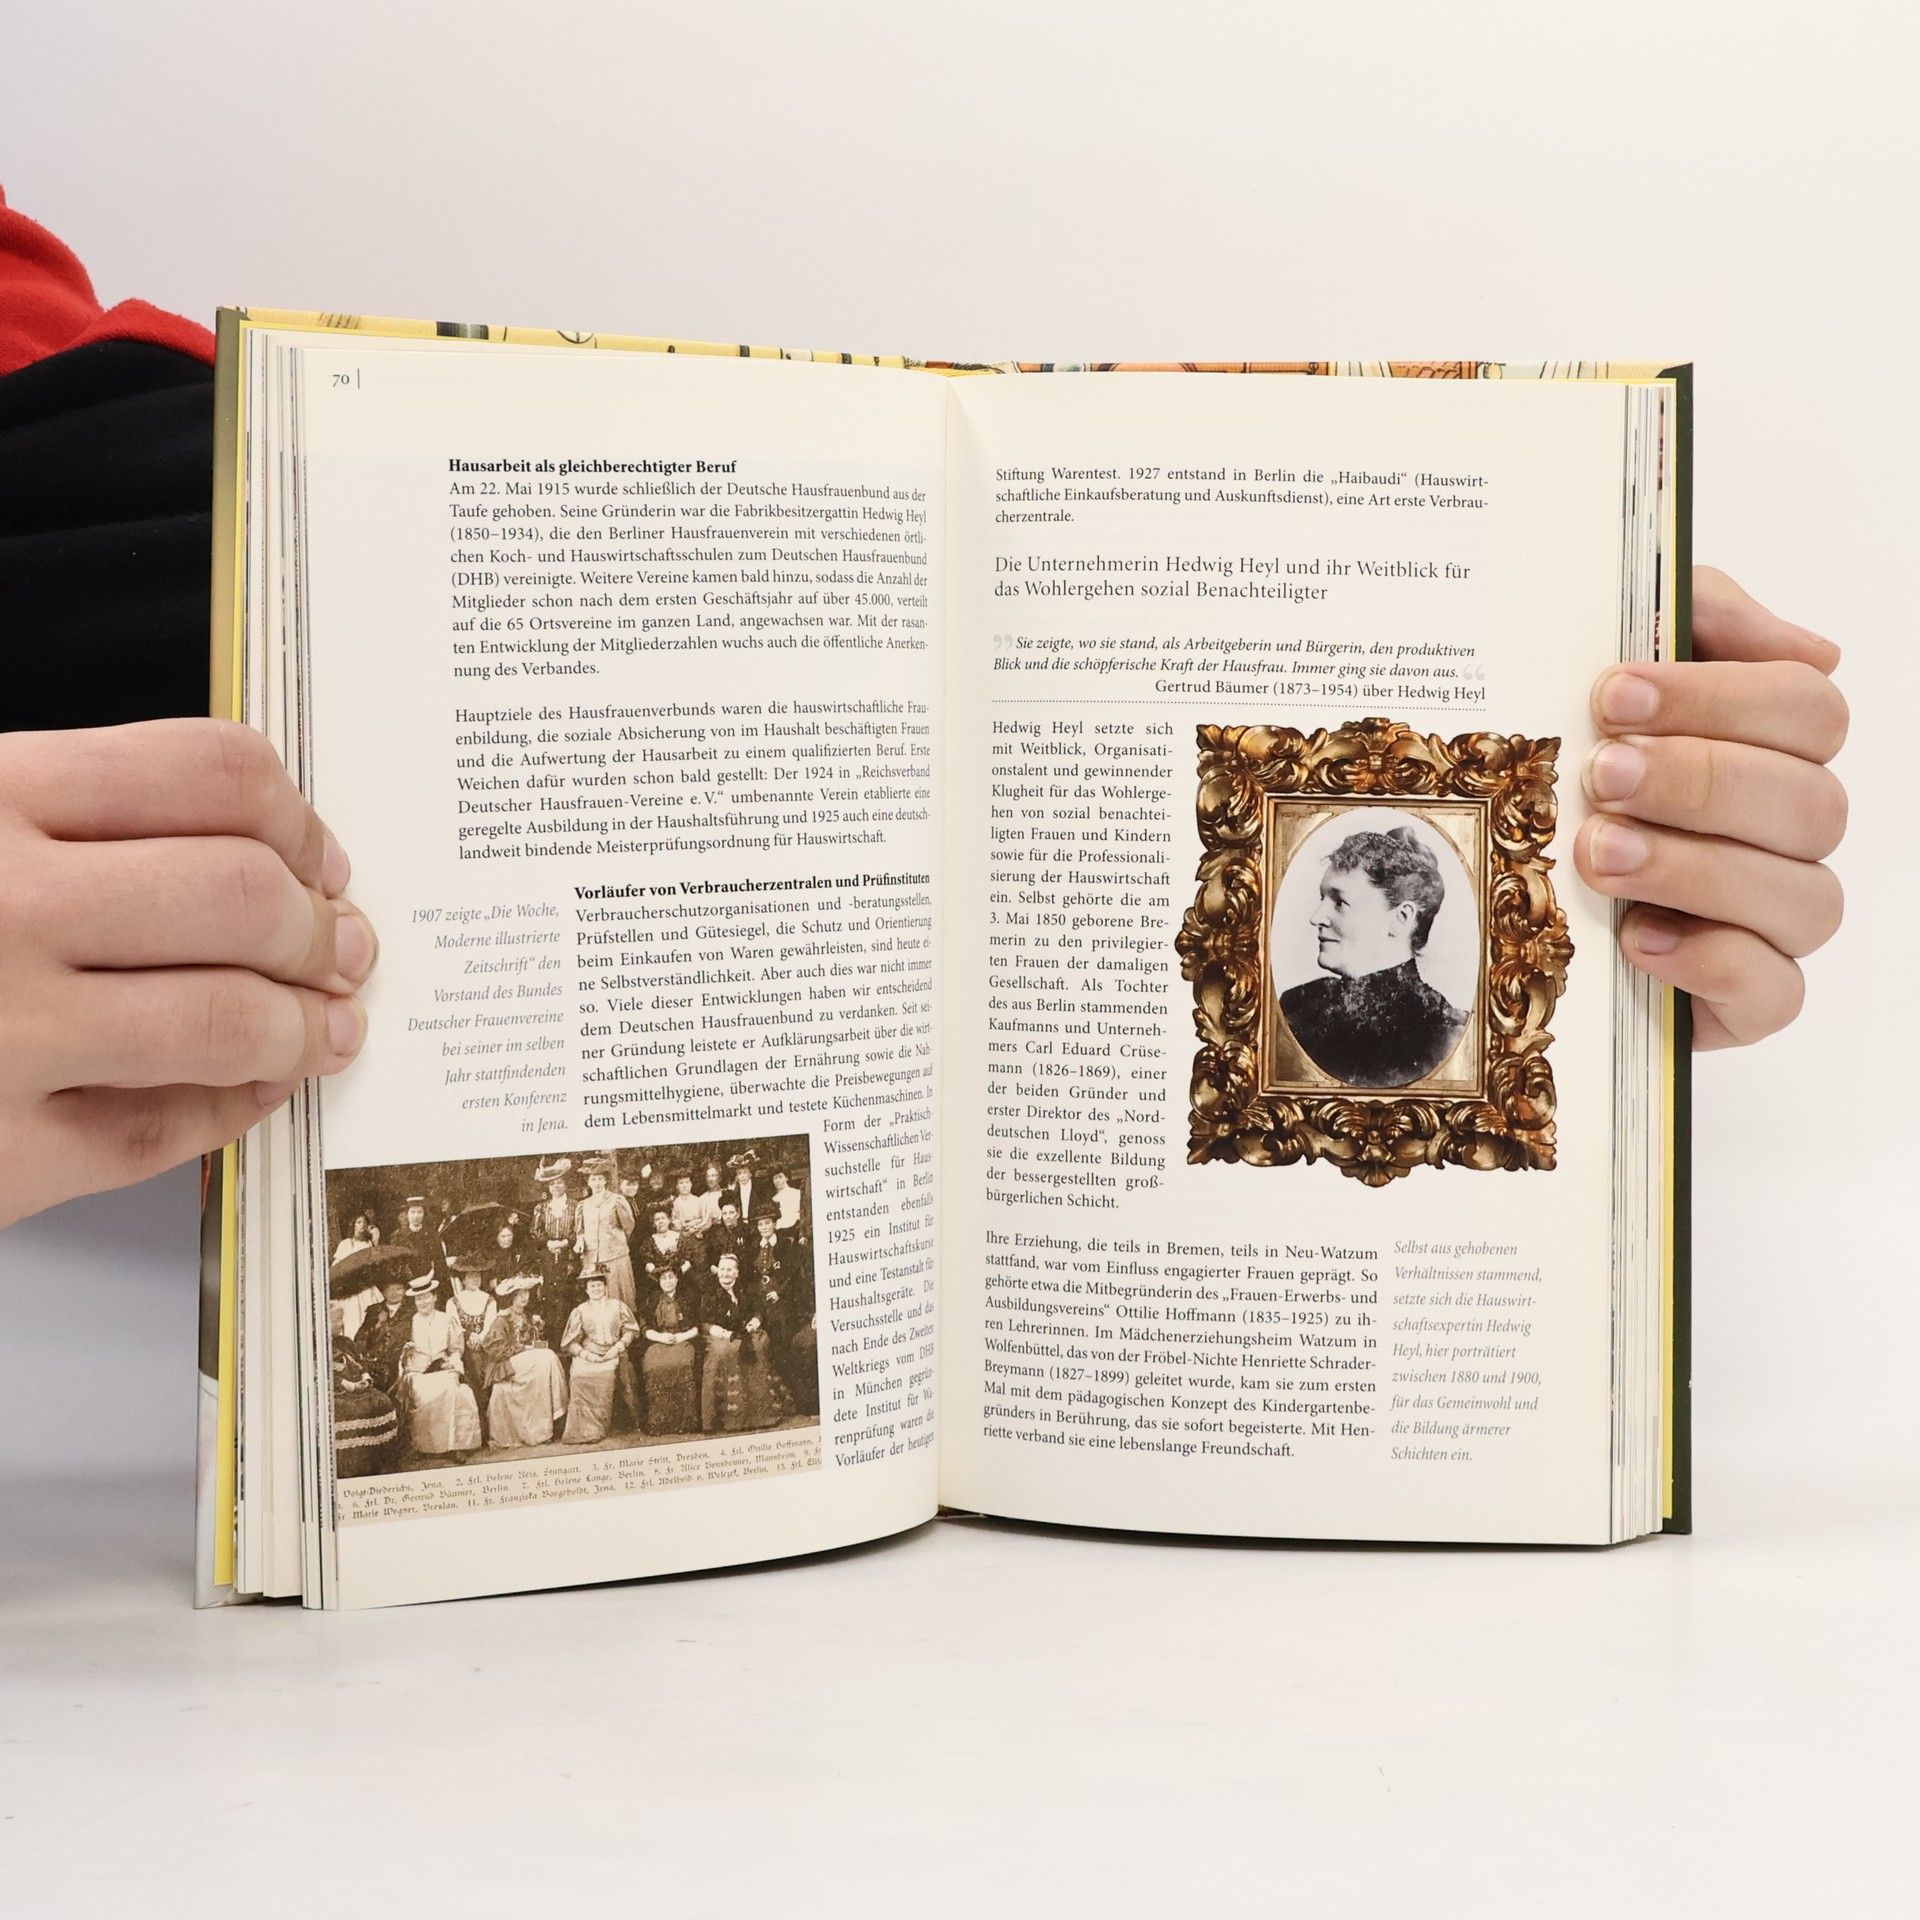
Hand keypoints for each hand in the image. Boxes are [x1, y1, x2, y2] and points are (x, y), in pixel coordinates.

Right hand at [0, 720, 376, 1227]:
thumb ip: (58, 813)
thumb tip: (250, 842)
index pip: (208, 770)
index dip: (297, 815)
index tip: (321, 854)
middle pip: (244, 893)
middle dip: (322, 926)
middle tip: (343, 945)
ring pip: (230, 1019)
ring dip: (309, 1024)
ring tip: (330, 1023)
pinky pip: (162, 1130)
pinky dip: (238, 1106)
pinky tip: (257, 1088)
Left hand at [1575, 567, 1845, 1047]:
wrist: (1490, 887)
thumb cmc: (1562, 762)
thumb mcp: (1607, 664)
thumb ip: (1696, 617)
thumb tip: (1810, 648)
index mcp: (1771, 747)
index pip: (1806, 709)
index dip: (1721, 697)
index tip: (1616, 696)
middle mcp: (1788, 833)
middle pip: (1812, 801)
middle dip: (1700, 781)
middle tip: (1601, 775)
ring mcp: (1773, 920)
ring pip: (1805, 897)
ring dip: (1697, 867)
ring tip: (1598, 852)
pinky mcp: (1742, 1000)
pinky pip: (1775, 992)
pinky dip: (1712, 963)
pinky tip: (1637, 936)